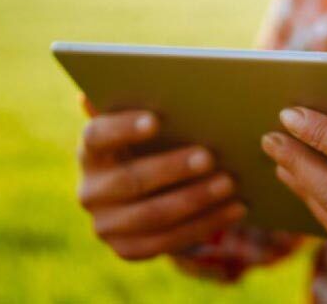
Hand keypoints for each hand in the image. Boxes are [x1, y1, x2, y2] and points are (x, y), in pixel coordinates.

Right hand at [77, 104, 245, 260]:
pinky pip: (168, 241)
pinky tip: (236, 208)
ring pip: (153, 215)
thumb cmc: (155, 145)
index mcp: (90, 151)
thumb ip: (151, 105)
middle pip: (131, 181)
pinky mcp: (127, 250)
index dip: (123, 129)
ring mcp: (106, 225)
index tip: (156, 120)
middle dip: (173, 168)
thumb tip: (166, 77)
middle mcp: (90, 191)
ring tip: (230, 183)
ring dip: (196, 199)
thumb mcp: (147, 126)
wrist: (147, 193)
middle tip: (209, 156)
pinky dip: (206, 224)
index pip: (96, 136)